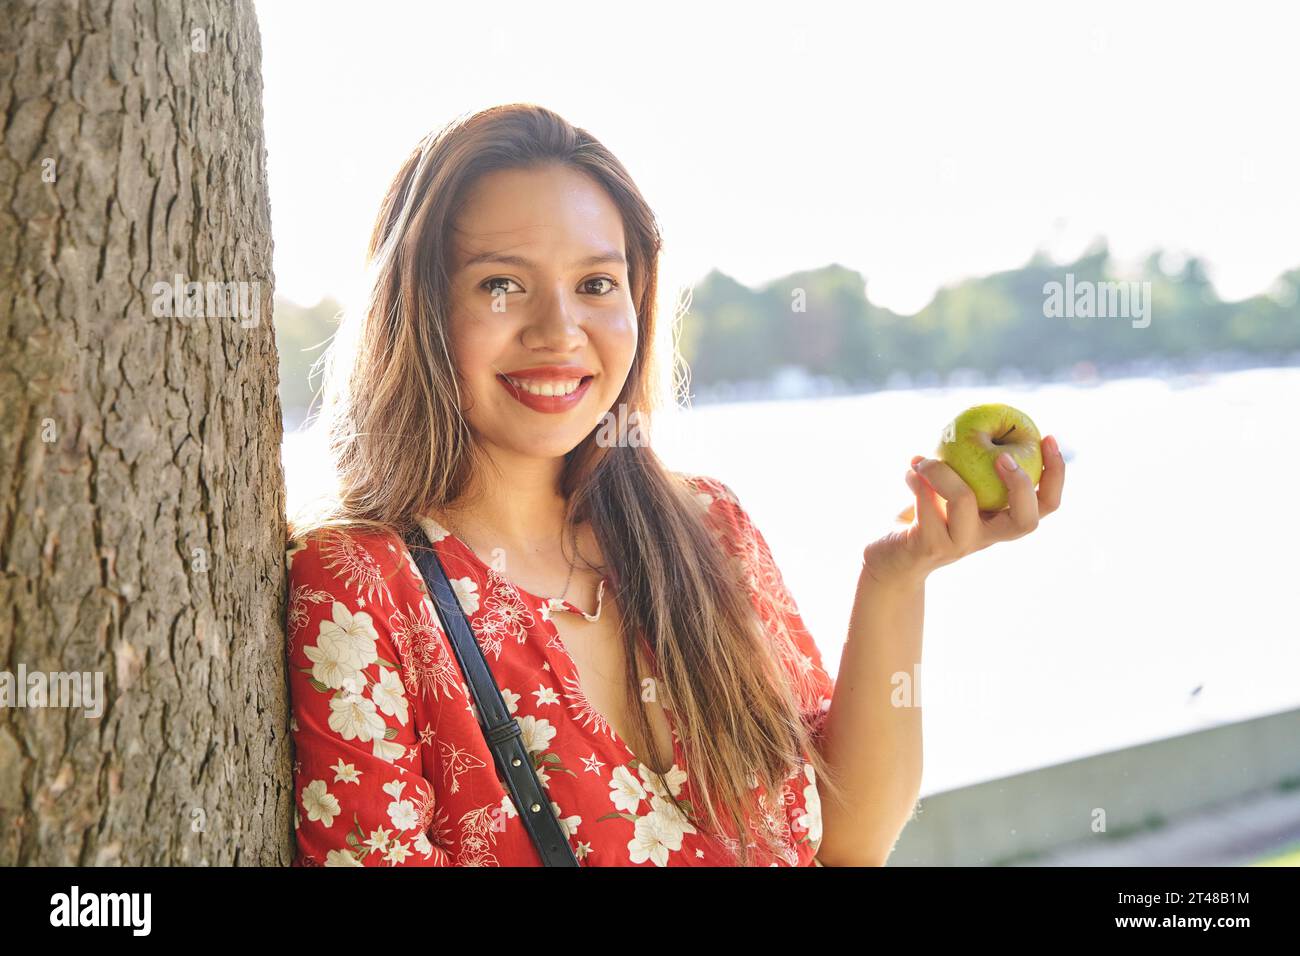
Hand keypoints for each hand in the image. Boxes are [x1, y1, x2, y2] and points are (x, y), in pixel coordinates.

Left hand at [862, 434, 1066, 588]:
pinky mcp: (929, 547)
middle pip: (1026, 521)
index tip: (1048, 437)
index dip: (1056, 474)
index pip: (1045, 505)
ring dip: (944, 471)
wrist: (891, 557)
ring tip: (924, 460)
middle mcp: (986, 536)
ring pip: (965, 501)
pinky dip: (917, 482)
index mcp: (999, 519)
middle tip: (1002, 456)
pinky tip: (910, 473)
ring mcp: (959, 545)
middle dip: (1020, 483)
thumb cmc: (924, 515)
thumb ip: (968, 464)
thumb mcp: (949, 486)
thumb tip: (983, 419)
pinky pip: (928, 507)